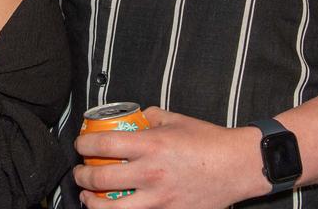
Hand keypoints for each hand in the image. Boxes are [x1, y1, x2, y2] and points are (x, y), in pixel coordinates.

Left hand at [73, 107, 263, 208]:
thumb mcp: (175, 119)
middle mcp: (150, 173)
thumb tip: (133, 119)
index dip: (84, 143)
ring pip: (111, 208)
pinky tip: (114, 208)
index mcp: (150, 145)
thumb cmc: (208, 141)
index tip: (81, 143)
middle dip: (82, 176)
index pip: (102, 144)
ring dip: (92, 202)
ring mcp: (159, 198)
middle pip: (99, 178)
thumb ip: (149, 117)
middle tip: (80, 172)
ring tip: (87, 197)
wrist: (237, 166)